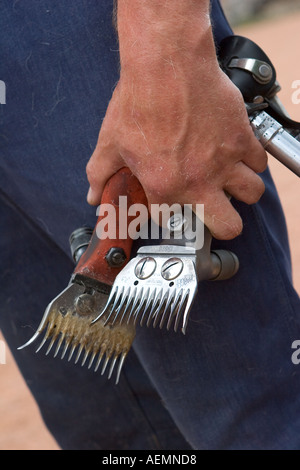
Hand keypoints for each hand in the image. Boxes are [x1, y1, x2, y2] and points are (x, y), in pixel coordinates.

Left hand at [86, 1, 266, 239]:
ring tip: (230, 182)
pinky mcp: (241, 137)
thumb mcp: (111, 143)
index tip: (174, 209)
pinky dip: (253, 161)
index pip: (175, 222)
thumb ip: (100, 175)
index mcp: (165, 187)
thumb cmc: (138, 101)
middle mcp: (199, 180)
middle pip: (228, 225)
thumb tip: (93, 195)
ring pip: (252, 195)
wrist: (166, 64)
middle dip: (223, 224)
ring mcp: (225, 160)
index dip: (172, 216)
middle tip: (214, 209)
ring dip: (242, 193)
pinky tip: (239, 155)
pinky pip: (259, 162)